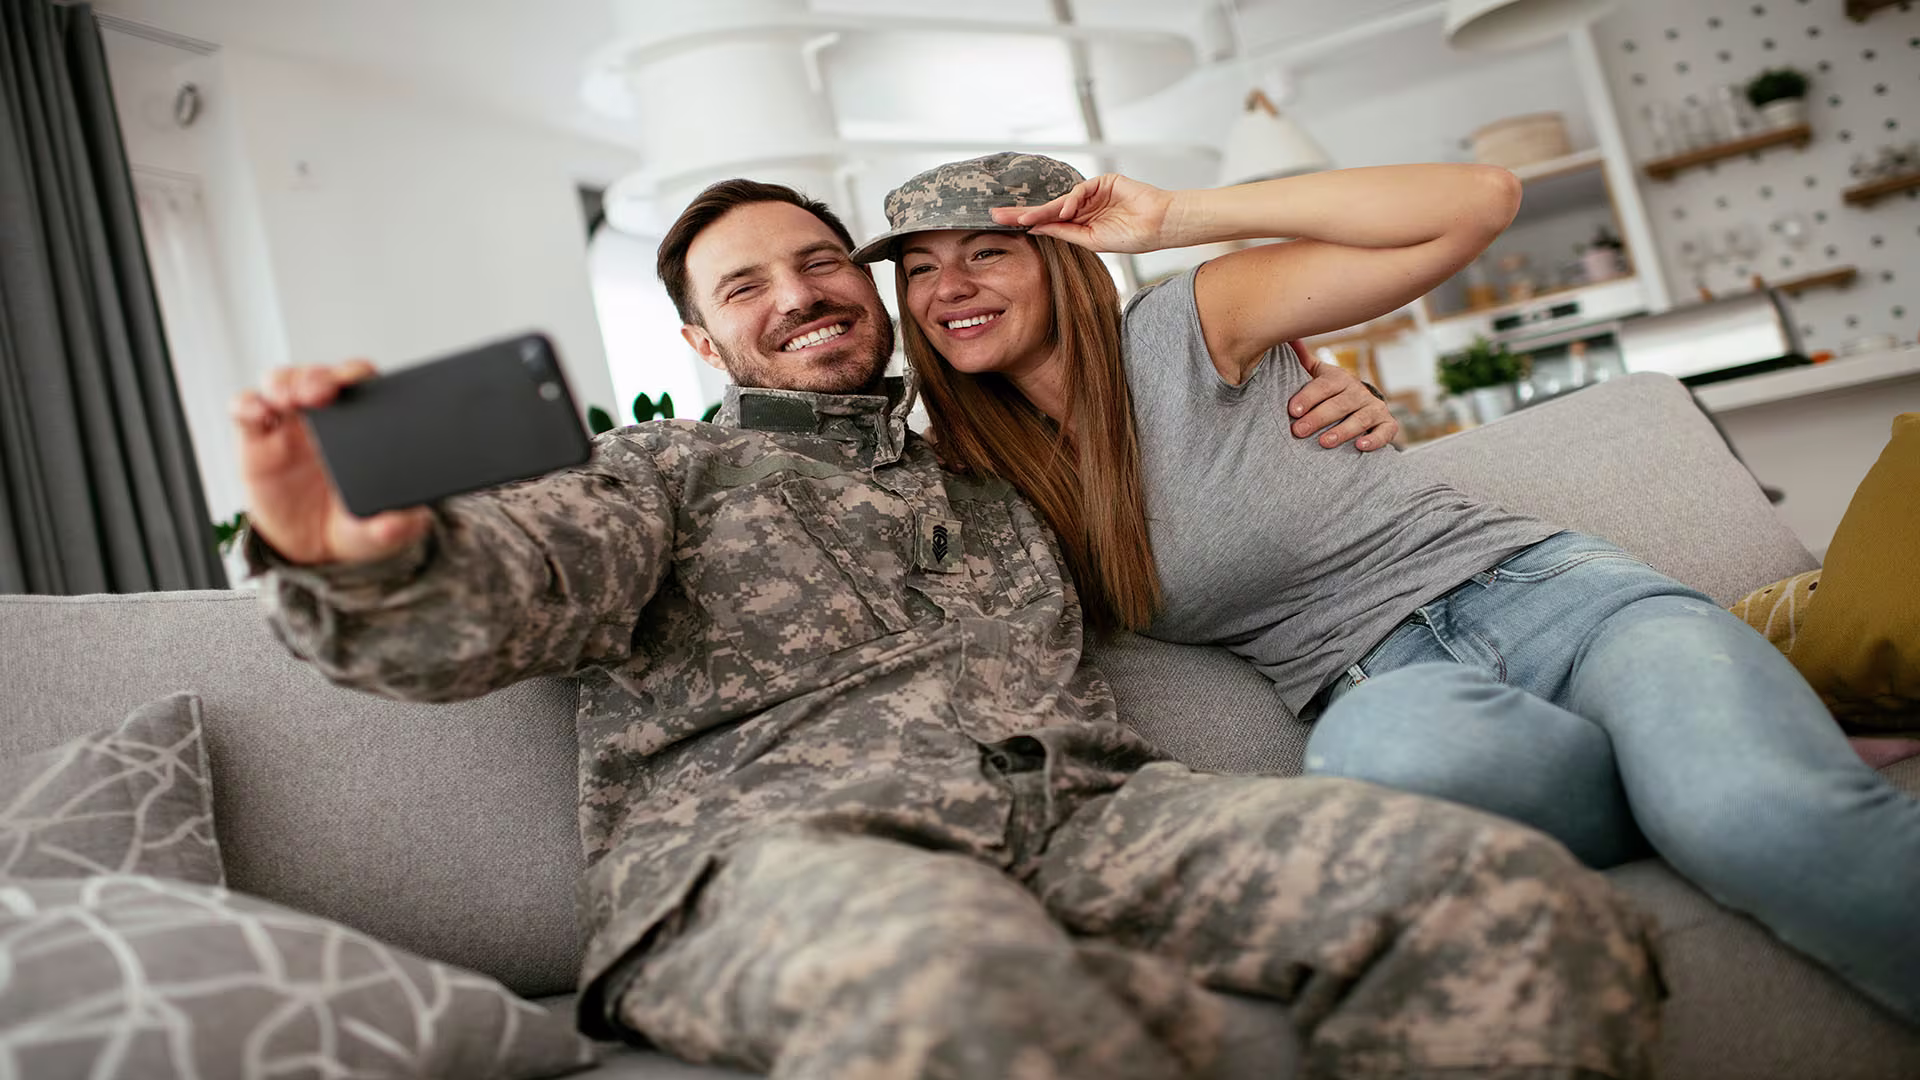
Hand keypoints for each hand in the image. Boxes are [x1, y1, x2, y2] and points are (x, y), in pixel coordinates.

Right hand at [230, 362, 430, 565]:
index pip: (363, 386)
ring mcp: (287, 423)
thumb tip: (408, 522)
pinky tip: (257, 412)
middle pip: (320, 376)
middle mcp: (324, 417)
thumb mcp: (378, 531)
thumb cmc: (348, 523)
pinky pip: (245, 408)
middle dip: (321, 376)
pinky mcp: (254, 438)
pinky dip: (247, 404)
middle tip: (323, 391)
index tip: (360, 385)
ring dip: (287, 383)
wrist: (308, 548)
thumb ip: (399, 527)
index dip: (360, 378)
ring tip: (291, 398)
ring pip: (282, 382)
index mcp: (361, 427)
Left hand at [989, 173, 1177, 253]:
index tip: (1004, 225)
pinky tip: (1065, 210)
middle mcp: (1084, 209)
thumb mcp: (1092, 240)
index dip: (1027, 223)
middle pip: (1047, 209)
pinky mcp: (1103, 182)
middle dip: (1022, 213)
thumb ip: (1065, 232)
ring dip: (1043, 211)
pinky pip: (1080, 190)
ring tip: (1025, 221)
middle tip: (996, 215)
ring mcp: (1093, 195)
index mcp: (1081, 225)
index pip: (1048, 224)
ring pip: (1061, 201)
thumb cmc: (1132, 237)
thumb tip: (1035, 229)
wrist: (1158, 226)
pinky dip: (1071, 200)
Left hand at [1287, 344, 1399, 451]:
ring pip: (1359, 419)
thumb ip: (1303, 361)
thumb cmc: (1332, 393)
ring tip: (1324, 442)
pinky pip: (1384, 432)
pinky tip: (1359, 446)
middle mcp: (1359, 391)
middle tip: (1299, 431)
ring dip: (1342, 431)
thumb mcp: (1319, 375)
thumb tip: (1289, 337)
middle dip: (1318, 418)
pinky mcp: (1387, 424)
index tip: (1292, 410)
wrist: (1363, 405)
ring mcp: (1374, 408)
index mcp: (1340, 379)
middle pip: (1339, 404)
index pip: (1323, 386)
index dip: (1308, 397)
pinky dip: (1373, 440)